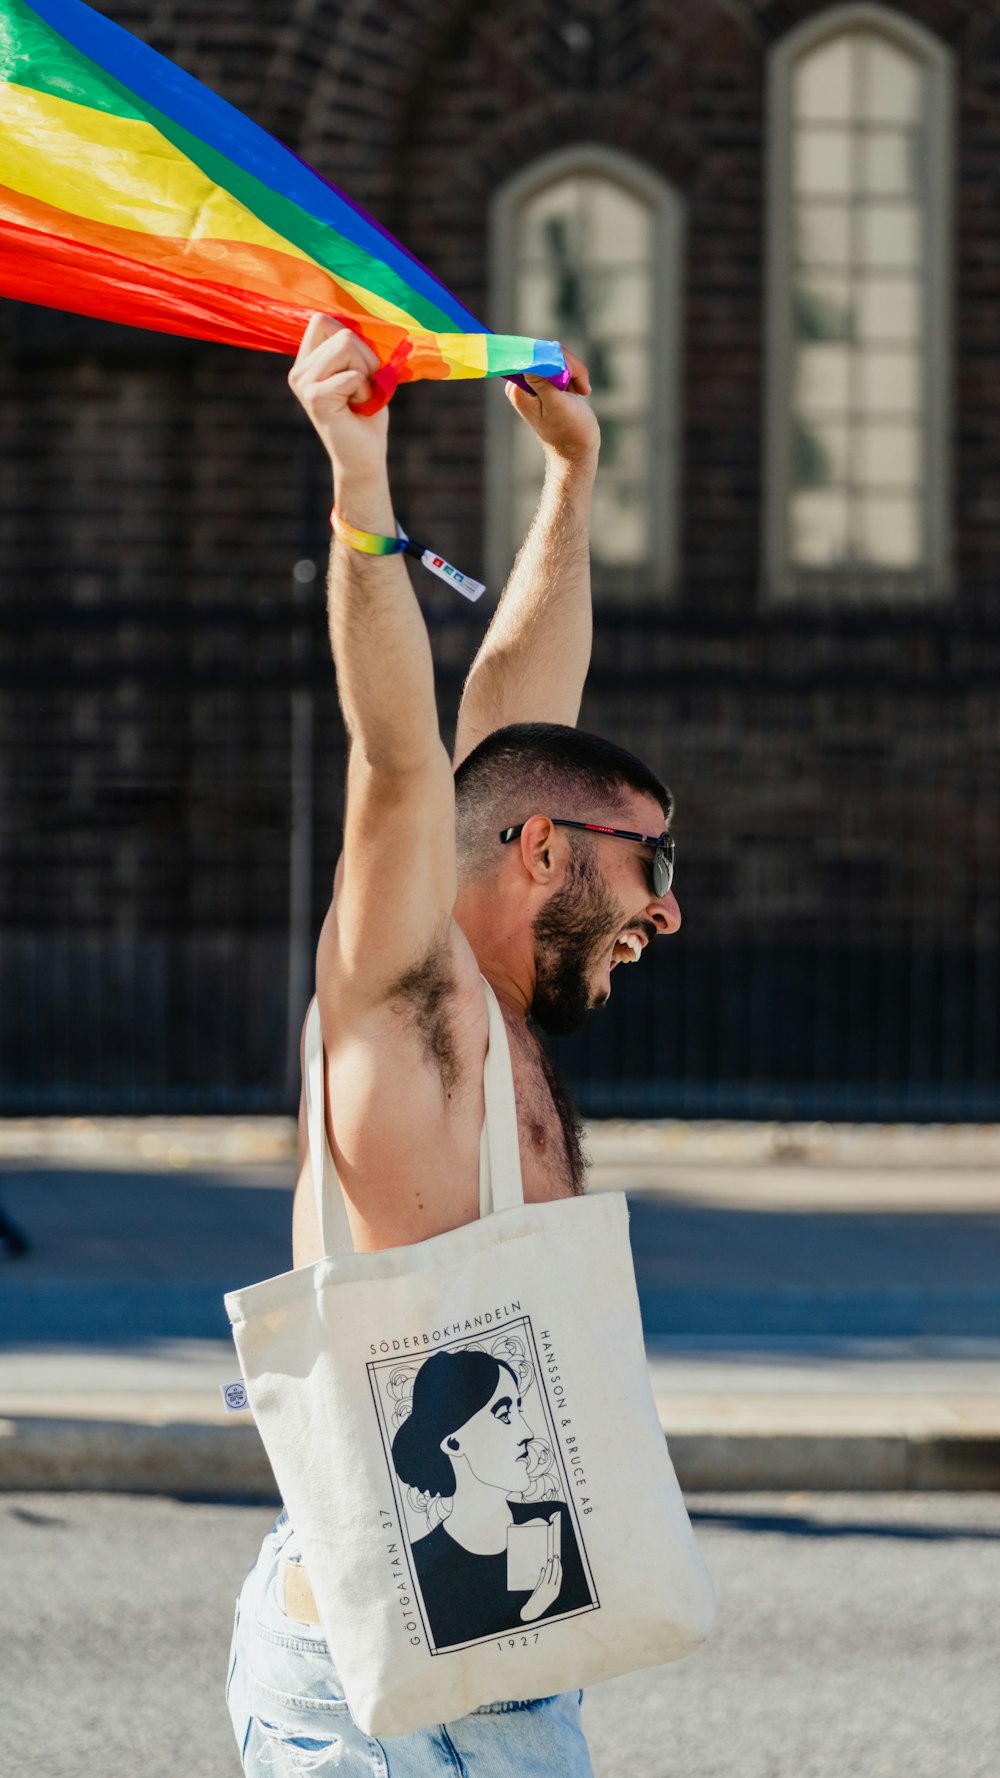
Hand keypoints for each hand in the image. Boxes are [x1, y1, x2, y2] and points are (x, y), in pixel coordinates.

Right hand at [288, 315, 388, 486]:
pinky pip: (353, 374)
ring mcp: (303, 384)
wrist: (364, 458)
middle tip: (362, 388)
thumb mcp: (361, 372)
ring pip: (346, 346)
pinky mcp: (315, 397)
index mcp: (306, 362)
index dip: (352, 339)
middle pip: (341, 333)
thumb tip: (360, 320)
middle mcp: (298, 372)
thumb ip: (354, 347)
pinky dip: (366, 391)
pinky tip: (357, 409)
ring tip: (359, 398)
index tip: (358, 370)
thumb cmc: (366, 415)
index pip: (323, 321)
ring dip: (366, 373)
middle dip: (365, 358)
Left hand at [505, 346, 599, 468]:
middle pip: (547, 352)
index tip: (571, 380)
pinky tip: (577, 392)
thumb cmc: (570, 431)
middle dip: (570, 367)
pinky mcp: (545, 380)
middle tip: (582, 389)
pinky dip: (575, 375)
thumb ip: (542, 381)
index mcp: (518, 389)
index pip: (536, 354)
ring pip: (557, 356)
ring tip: (580, 393)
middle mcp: (521, 382)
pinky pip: (561, 363)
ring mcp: (532, 381)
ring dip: (575, 372)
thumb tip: (530, 357)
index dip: (558, 360)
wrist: (577, 449)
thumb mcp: (557, 405)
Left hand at [519, 1554, 562, 1622]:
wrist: (533, 1610)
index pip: (559, 1576)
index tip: (558, 1562)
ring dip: (551, 1565)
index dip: (559, 1568)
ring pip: (551, 1574)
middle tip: (556, 1556)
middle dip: (557, 1564)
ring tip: (551, 1559)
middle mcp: (554, 1589)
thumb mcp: (544, 1592)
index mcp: (556, 1591)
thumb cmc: (538, 1601)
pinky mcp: (542, 1587)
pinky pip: (544, 1577)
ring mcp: (548, 1588)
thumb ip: (544, 1580)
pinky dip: (544, 1572)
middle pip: (556, 1573)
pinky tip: (544, 1568)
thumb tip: (544, 1569)